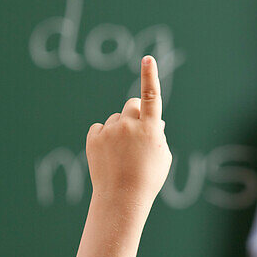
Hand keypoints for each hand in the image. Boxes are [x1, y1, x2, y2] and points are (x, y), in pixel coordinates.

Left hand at [86, 56, 171, 209]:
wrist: (122, 197)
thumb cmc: (148, 178)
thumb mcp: (162, 156)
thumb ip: (157, 134)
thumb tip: (152, 120)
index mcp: (150, 128)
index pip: (151, 95)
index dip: (150, 75)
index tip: (148, 59)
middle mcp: (129, 125)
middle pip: (131, 104)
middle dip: (135, 112)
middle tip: (136, 131)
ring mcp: (110, 130)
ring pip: (116, 119)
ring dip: (120, 130)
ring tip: (122, 155)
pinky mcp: (94, 137)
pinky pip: (100, 128)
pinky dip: (104, 137)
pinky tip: (109, 155)